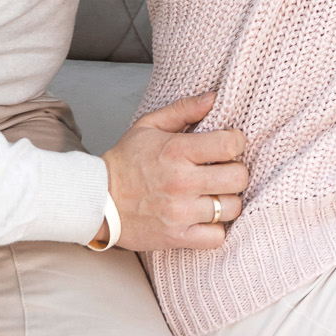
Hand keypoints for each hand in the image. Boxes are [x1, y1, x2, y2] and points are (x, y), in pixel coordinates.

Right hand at [101, 93, 247, 252]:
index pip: (230, 145)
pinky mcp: (177, 237)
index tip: (229, 143)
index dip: (236, 142)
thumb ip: (183, 109)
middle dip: (236, 171)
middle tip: (225, 169)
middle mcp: (182, 182)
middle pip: (238, 178)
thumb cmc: (126, 160)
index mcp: (177, 151)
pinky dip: (216, 228)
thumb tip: (214, 98)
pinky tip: (207, 217)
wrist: (97, 200)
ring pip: (232, 208)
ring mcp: (181, 213)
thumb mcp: (149, 125)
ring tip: (215, 193)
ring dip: (228, 199)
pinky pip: (216, 237)